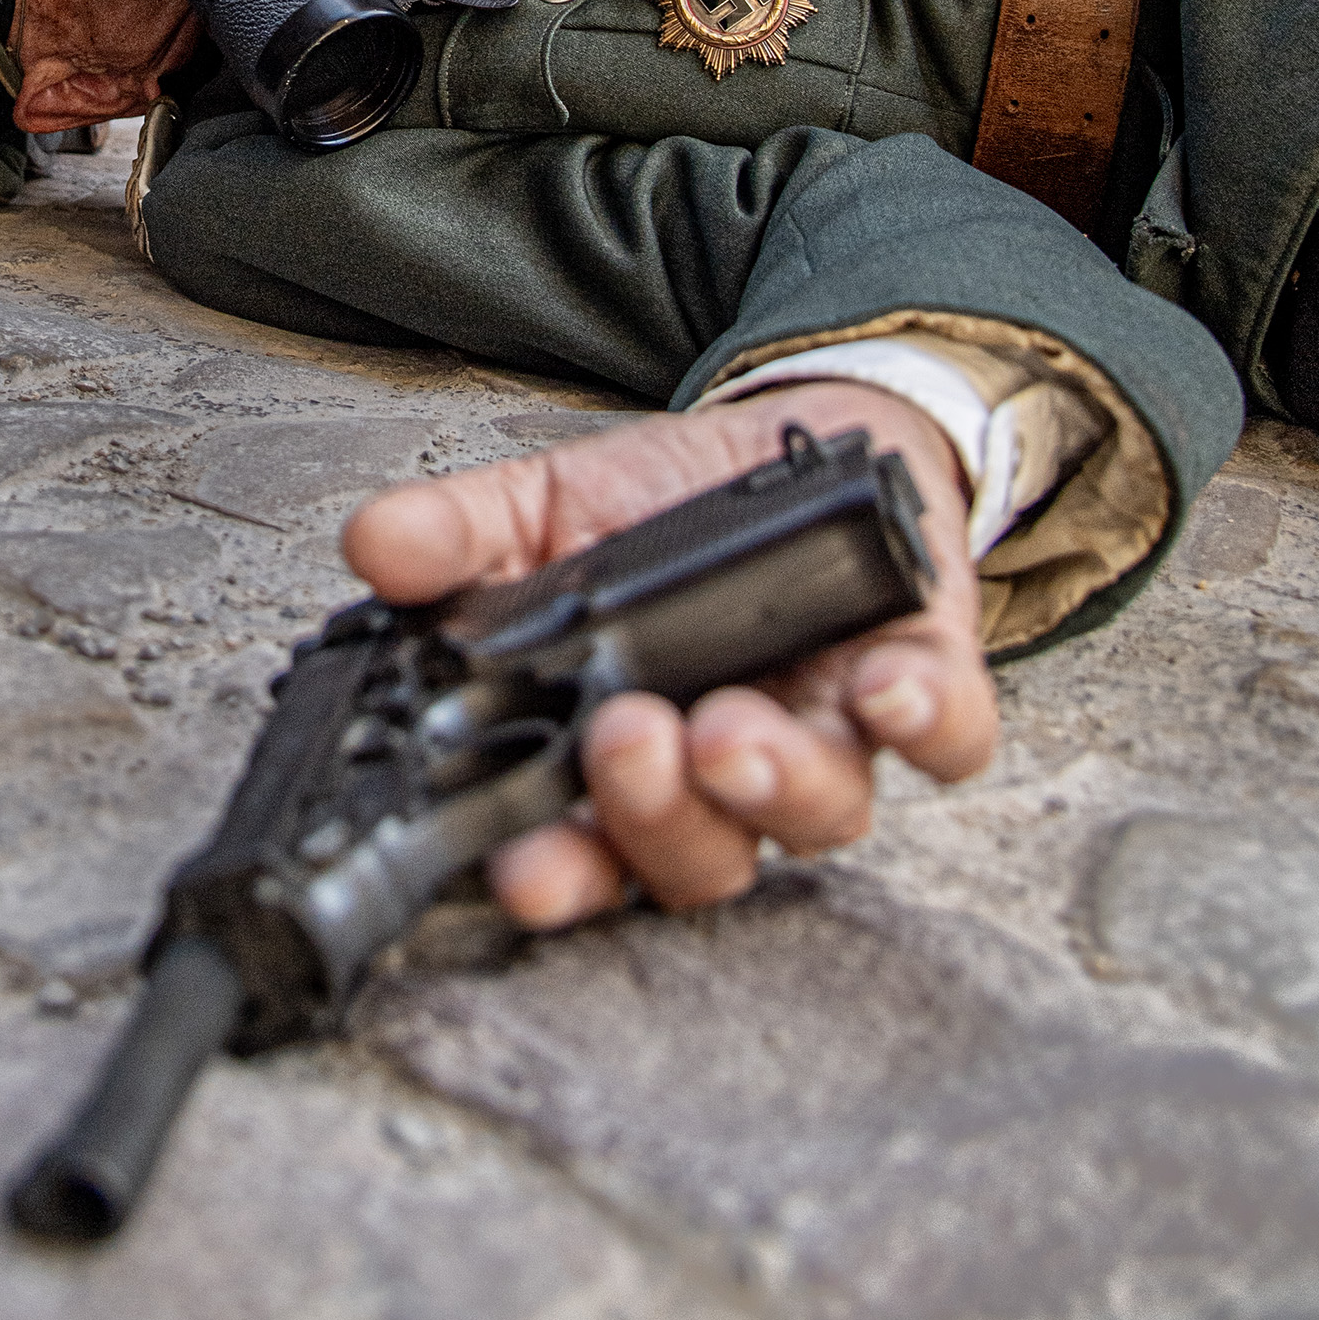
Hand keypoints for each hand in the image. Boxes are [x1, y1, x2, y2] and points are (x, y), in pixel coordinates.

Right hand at [341, 381, 996, 927]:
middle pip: (700, 858)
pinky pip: (944, 737)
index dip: (556, 875)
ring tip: (727, 728)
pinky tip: (884, 686)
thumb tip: (374, 546)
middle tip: (628, 744)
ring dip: (771, 781)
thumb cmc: (662, 506)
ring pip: (816, 815)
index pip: (579, 851)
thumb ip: (459, 538)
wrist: (792, 443)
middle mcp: (722, 776)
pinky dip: (922, 721)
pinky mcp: (924, 683)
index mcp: (615, 753)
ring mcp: (827, 736)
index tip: (527, 868)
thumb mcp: (541, 508)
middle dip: (660, 818)